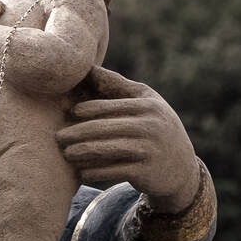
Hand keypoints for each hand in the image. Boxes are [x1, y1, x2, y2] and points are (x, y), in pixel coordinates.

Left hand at [58, 66, 199, 211]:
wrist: (182, 168)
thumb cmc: (156, 127)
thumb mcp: (146, 103)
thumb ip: (118, 86)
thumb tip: (88, 67)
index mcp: (147, 106)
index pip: (109, 106)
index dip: (85, 110)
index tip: (69, 113)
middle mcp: (150, 126)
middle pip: (104, 128)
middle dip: (77, 133)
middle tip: (58, 137)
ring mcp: (149, 150)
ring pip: (106, 150)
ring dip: (81, 153)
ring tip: (66, 154)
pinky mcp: (146, 172)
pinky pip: (113, 171)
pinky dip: (94, 172)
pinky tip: (81, 172)